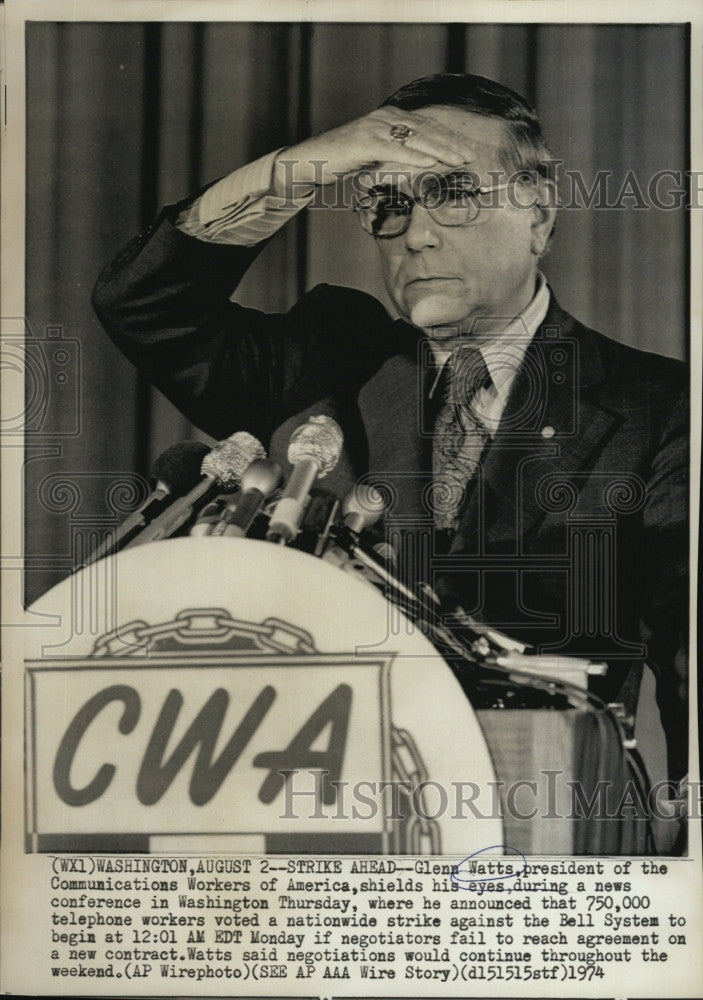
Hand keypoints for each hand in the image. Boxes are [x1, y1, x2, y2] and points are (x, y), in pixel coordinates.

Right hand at [272, 106, 475, 197]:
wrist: (311, 160)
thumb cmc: (343, 161)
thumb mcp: (376, 157)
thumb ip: (397, 157)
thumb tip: (422, 165)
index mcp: (391, 118)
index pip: (428, 126)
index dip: (450, 137)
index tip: (469, 149)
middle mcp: (386, 118)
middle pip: (427, 129)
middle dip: (451, 143)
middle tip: (471, 155)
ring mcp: (375, 127)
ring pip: (415, 137)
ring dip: (440, 149)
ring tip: (458, 159)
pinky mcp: (364, 141)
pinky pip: (395, 148)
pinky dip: (415, 155)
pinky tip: (431, 161)